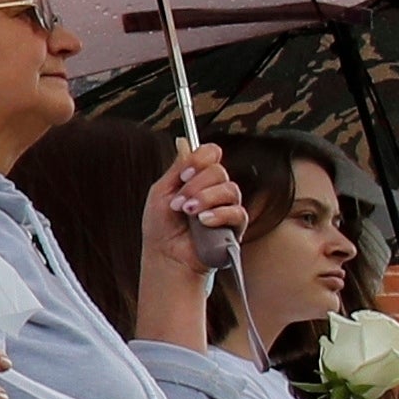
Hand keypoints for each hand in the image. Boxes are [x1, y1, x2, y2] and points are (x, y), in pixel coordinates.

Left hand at [143, 144, 247, 275]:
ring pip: (230, 189)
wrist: (165, 257)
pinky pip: (237, 212)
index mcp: (198, 178)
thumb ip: (176, 169)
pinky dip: (219, 214)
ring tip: (187, 213)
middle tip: (179, 203)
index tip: (184, 174)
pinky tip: (203, 221)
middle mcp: (215, 189)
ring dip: (205, 199)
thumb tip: (183, 141)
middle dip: (196, 185)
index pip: (211, 154)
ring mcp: (227, 207)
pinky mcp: (235, 227)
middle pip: (219, 171)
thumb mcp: (161, 193)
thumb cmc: (161, 228)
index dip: (200, 158)